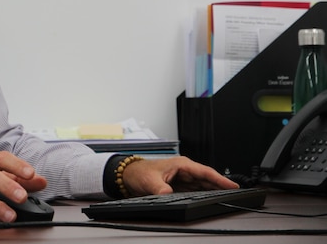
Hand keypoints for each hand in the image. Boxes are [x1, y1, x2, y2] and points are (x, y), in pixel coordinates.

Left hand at [121, 156, 238, 196]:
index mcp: (180, 165)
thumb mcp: (149, 181)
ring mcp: (183, 178)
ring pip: (204, 185)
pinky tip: (212, 199)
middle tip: (236, 195)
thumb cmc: (138, 173)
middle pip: (208, 179)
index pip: (205, 172)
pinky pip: (197, 190)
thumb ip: (160, 188)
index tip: (233, 186)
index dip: (220, 179)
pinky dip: (205, 194)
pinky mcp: (180, 186)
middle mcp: (184, 170)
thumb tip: (168, 194)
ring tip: (228, 197)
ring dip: (215, 191)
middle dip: (222, 186)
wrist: (128, 176)